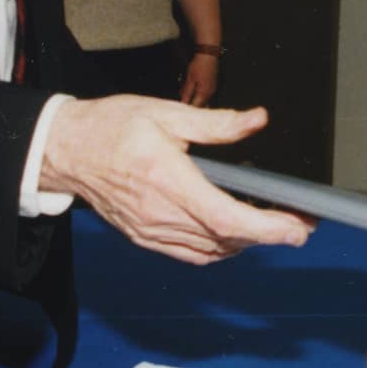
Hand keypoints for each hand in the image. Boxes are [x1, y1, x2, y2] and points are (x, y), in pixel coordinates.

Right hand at [39, 96, 312, 262]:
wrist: (66, 150)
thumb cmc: (111, 127)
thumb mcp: (166, 113)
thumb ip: (216, 123)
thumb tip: (256, 120)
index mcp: (168, 180)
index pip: (226, 218)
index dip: (266, 228)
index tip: (296, 227)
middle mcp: (160, 213)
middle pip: (226, 240)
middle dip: (269, 235)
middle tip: (300, 224)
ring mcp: (151, 231)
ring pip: (212, 251)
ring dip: (246, 243)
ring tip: (274, 226)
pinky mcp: (145, 238)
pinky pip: (191, 254)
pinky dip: (219, 249)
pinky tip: (234, 234)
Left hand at [180, 52, 218, 106]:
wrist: (208, 54)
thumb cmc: (199, 65)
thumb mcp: (190, 79)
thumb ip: (187, 93)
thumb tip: (183, 103)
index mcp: (204, 93)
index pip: (195, 107)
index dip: (187, 108)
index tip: (180, 107)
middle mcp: (210, 93)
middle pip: (199, 104)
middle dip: (190, 103)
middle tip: (181, 99)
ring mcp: (212, 89)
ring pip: (201, 99)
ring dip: (193, 97)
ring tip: (184, 91)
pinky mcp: (212, 85)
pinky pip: (204, 93)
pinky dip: (197, 92)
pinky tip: (191, 87)